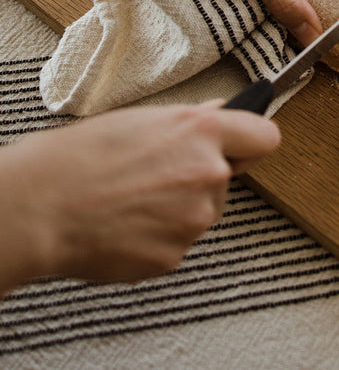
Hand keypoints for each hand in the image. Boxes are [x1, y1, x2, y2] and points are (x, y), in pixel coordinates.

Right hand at [0, 102, 278, 293]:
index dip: (252, 141)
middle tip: (152, 175)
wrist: (42, 206)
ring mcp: (194, 220)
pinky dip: (156, 237)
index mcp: (202, 132)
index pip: (264, 137)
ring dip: (176, 209)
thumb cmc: (82, 156)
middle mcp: (208, 174)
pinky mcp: (175, 256)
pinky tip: (124, 225)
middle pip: (226, 179)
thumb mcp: (141, 118)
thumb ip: (191, 120)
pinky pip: (177, 243)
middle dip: (198, 177)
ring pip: (200, 213)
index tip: (242, 145)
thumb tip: (222, 113)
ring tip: (129, 200)